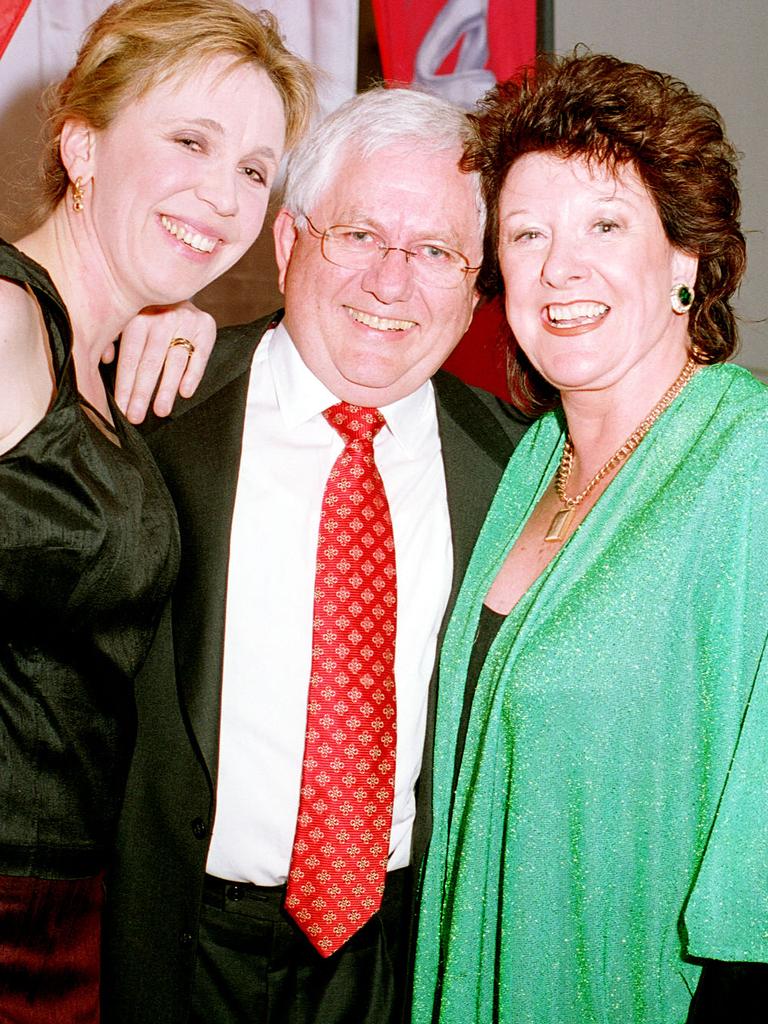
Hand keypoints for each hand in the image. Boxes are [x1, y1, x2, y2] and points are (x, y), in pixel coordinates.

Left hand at [105, 302, 216, 422]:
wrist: (177, 285)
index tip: (121, 408)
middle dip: (142, 392)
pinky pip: (200, 355)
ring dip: (166, 388)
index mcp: (138, 317)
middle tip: (136, 417)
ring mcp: (186, 321)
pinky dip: (194, 374)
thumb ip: (113, 339)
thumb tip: (104, 359)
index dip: (125, 385)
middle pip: (151, 362)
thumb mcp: (128, 319)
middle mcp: (162, 317)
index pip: (130, 358)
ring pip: (175, 361)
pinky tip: (185, 393)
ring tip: (160, 411)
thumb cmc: (149, 313)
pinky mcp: (206, 326)